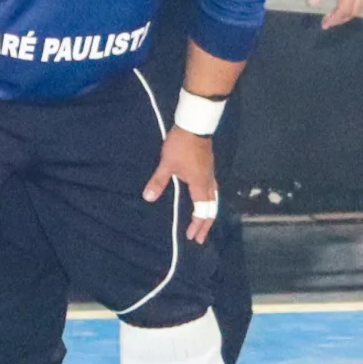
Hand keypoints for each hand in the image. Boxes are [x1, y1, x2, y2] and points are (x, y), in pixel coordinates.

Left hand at [143, 127, 221, 241]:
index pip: (202, 211)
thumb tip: (148, 198)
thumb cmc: (181, 146)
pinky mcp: (209, 168)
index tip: (192, 236)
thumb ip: (158, 181)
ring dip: (208, 213)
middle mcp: (209, 182)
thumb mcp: (167, 164)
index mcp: (200, 185)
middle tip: (199, 238)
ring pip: (214, 200)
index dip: (197, 225)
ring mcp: (210, 175)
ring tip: (203, 223)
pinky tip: (202, 201)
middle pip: (212, 208)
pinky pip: (212, 191)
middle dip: (206, 224)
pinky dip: (209, 202)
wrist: (194, 126)